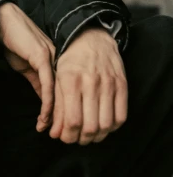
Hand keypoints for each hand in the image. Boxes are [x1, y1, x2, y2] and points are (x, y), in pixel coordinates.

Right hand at [0, 2, 55, 131]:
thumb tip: (46, 103)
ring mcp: (54, 59)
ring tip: (50, 129)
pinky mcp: (43, 58)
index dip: (65, 111)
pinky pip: (48, 85)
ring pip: (61, 92)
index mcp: (60, 63)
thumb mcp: (28, 67)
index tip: (59, 129)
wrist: (3, 24)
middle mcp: (61, 61)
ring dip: (56, 114)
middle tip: (58, 136)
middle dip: (64, 117)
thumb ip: (39, 83)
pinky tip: (44, 117)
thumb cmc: (14, 43)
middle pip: (69, 94)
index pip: (68, 92)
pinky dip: (47, 103)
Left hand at [49, 27, 127, 144]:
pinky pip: (121, 115)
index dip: (69, 136)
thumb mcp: (57, 79)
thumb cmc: (70, 60)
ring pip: (106, 124)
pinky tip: (104, 127)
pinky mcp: (121, 85)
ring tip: (91, 136)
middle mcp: (91, 83)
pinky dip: (113, 127)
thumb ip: (56, 108)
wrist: (90, 37)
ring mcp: (108, 84)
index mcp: (70, 81)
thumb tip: (54, 134)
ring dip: (98, 137)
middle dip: (82, 139)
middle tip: (78, 139)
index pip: (72, 120)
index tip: (66, 138)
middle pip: (90, 126)